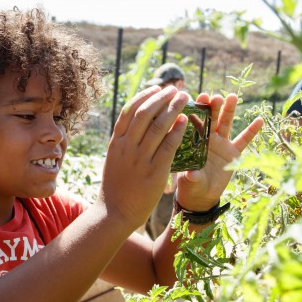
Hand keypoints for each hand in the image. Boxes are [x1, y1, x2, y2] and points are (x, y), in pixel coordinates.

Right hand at [99, 85, 189, 228]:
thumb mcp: (114, 159)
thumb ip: (124, 142)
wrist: (114, 213)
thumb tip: (136, 123)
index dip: (145, 96)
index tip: (158, 88)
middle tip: (176, 90)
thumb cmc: (116, 187)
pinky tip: (187, 121)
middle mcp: (126, 147)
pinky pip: (168, 146)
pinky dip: (178, 131)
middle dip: (162, 98)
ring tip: (185, 98)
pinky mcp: (154, 172)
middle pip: (145, 113)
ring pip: (158, 126)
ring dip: (173, 108)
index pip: (129, 111)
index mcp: (116, 142)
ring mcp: (139, 159)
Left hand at [175, 93, 263, 210]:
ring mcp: (221, 144)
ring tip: (232, 96)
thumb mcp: (189, 182)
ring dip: (229, 110)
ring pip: (226, 124)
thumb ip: (191, 176)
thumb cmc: (190, 185)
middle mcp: (207, 139)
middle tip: (216, 96)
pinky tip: (260, 120)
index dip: (197, 111)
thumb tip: (192, 174)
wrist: (201, 195)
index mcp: (194, 142)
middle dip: (213, 107)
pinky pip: (244, 140)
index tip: (199, 99)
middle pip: (211, 119)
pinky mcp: (233, 153)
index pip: (195, 123)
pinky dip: (252, 131)